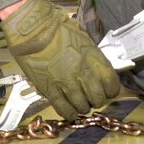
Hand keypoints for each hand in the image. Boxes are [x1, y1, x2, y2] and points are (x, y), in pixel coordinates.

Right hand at [1, 0, 119, 119]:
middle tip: (92, 97)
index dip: (111, 90)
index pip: (111, 83)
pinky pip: (64, 109)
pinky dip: (69, 113)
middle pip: (98, 98)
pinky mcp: (50, 90)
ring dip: (83, 107)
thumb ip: (92, 55)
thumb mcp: (82, 38)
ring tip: (79, 103)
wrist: (32, 31)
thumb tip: (99, 69)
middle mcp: (83, 72)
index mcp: (93, 57)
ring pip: (82, 106)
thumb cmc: (57, 29)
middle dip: (97, 100)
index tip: (107, 90)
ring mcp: (67, 83)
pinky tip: (70, 112)